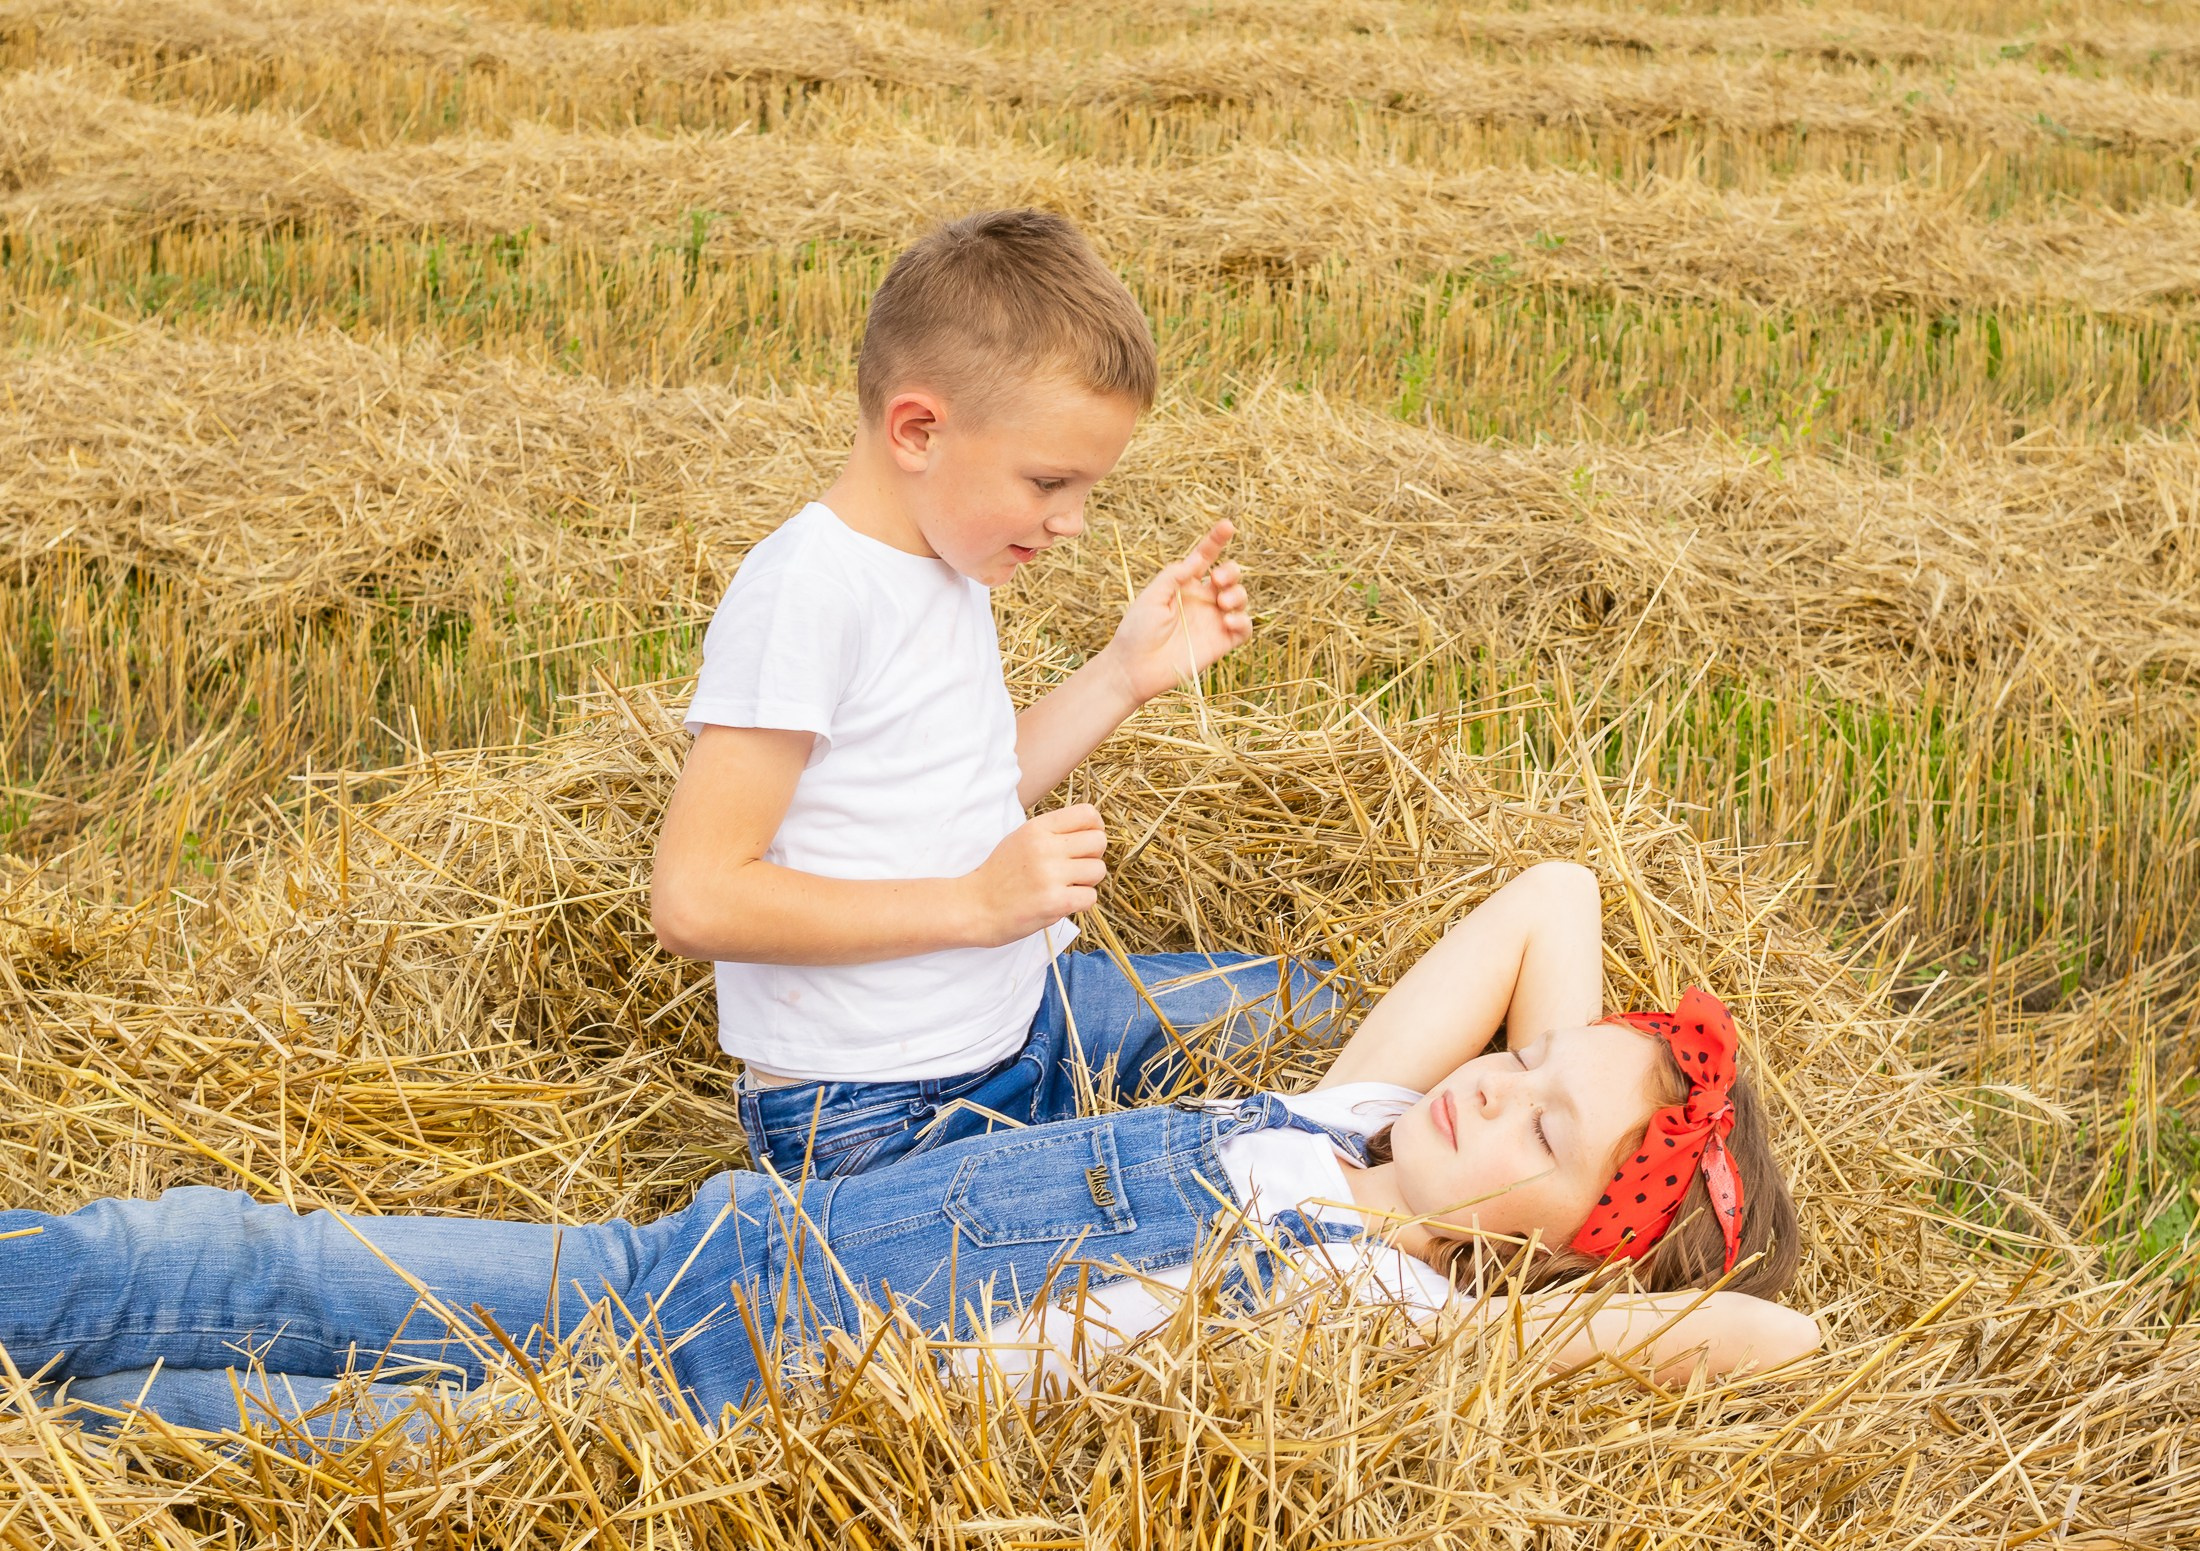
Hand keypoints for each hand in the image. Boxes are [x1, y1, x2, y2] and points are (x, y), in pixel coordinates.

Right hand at [963, 804, 1106, 945]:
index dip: (1095, 828)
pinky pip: (1090, 897)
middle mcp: (1045, 847)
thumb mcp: (1020, 839)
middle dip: (1093, 856)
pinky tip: (1061, 901)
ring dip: (1087, 882)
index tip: (1086, 842)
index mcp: (1037, 828)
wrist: (973, 907)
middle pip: (1099, 841)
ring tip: (1065, 886)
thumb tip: (1092, 829)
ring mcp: (1050, 875)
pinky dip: (1080, 902)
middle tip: (1075, 868)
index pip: (1088, 814)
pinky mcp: (1054, 902)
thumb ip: (1052, 832)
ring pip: (1098, 870)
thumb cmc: (999, 874)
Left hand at [1100, 520, 1252, 705]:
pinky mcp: (1221, 643)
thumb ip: (1173, 576)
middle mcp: (1202, 600)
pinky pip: (1244, 628)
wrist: (1134, 668)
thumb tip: (1195, 561)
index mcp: (1185, 585)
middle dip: (1231, 572)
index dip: (1216, 541)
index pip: (1205, 558)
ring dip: (1237, 595)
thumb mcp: (1151, 596)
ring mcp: (1213, 621)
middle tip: (1218, 580)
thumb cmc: (1136, 631)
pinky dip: (1243, 621)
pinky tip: (1228, 620)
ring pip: (1240, 599)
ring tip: (1222, 603)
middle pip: (1230, 576)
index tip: (1227, 525)